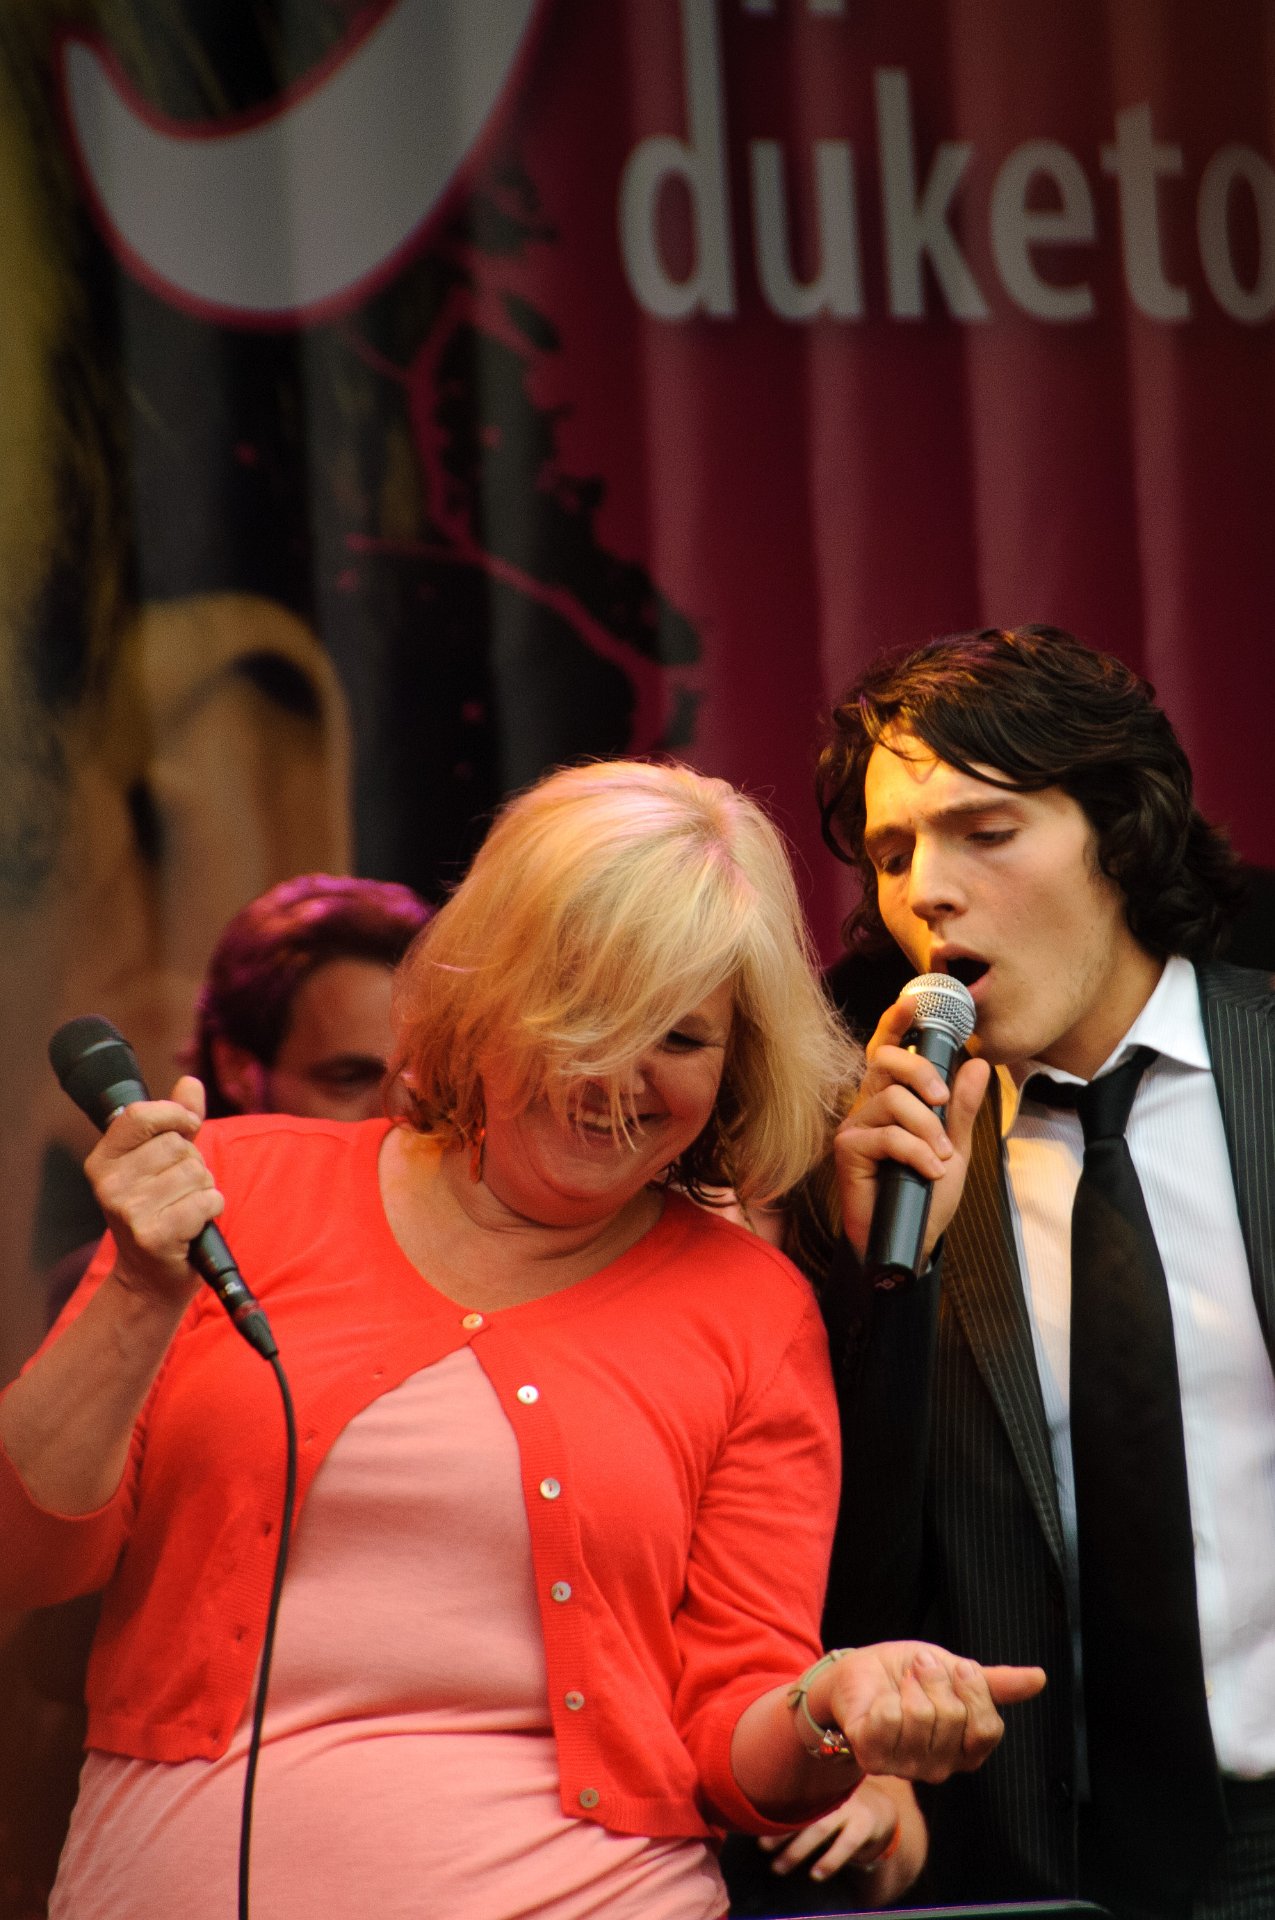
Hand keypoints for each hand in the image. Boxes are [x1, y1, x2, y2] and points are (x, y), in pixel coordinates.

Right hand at [85, 1076, 222, 1303]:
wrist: (151, 1276)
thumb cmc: (160, 1211)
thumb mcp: (161, 1162)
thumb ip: (177, 1120)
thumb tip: (190, 1082)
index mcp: (104, 1160)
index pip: (139, 1114)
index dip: (175, 1114)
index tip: (188, 1128)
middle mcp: (108, 1184)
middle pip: (177, 1145)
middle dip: (194, 1164)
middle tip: (179, 1190)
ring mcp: (128, 1211)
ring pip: (195, 1172)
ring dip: (204, 1189)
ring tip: (185, 1208)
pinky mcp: (153, 1235)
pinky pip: (205, 1201)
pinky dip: (211, 1210)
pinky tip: (194, 1225)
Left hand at [758, 1775, 915, 1887]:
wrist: (880, 1812)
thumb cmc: (839, 1810)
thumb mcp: (822, 1802)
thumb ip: (801, 1805)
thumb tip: (761, 1819)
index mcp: (819, 1782)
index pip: (792, 1793)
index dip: (773, 1809)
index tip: (754, 1824)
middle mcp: (833, 1789)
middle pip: (803, 1810)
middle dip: (781, 1831)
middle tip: (762, 1848)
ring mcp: (850, 1804)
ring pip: (820, 1828)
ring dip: (797, 1850)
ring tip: (778, 1868)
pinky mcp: (865, 1823)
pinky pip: (847, 1842)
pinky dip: (830, 1860)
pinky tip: (816, 1874)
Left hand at [813, 1641, 1045, 1783]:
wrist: (861, 1674)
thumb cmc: (909, 1675)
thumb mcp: (955, 1672)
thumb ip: (995, 1683)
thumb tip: (1040, 1678)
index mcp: (965, 1751)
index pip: (987, 1729)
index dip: (973, 1690)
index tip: (958, 1666)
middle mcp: (939, 1767)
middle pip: (952, 1718)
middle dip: (935, 1678)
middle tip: (919, 1668)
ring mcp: (905, 1766)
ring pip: (920, 1716)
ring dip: (910, 1683)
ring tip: (902, 1680)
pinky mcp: (873, 1757)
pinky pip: (889, 1719)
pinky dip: (885, 1695)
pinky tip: (881, 1697)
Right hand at [834, 997, 988, 1260]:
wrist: (909, 1242)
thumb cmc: (926, 1195)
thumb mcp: (955, 1148)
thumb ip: (963, 1109)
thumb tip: (977, 1064)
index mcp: (893, 1098)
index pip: (890, 1051)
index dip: (897, 1023)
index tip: (914, 1002)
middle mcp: (869, 1105)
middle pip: (885, 1060)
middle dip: (921, 1073)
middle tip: (943, 1102)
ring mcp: (856, 1126)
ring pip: (893, 1100)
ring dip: (927, 1130)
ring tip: (940, 1158)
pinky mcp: (847, 1149)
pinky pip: (887, 1134)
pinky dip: (916, 1152)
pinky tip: (927, 1172)